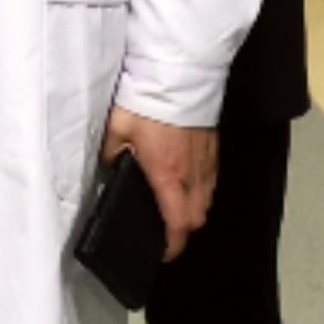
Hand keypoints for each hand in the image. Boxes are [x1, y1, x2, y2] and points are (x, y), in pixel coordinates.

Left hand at [108, 108, 218, 252]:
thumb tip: (109, 166)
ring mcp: (206, 160)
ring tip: (176, 206)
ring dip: (194, 208)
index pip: (177, 222)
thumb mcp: (116, 127)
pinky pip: (211, 178)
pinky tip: (187, 180)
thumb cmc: (147, 101)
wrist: (180, 71)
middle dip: (184, 228)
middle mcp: (191, 173)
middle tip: (167, 229)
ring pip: (207, 199)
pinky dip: (201, 188)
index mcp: (167, 175)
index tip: (163, 252)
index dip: (172, 244)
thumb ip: (111, 152)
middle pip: (198, 217)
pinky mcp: (214, 145)